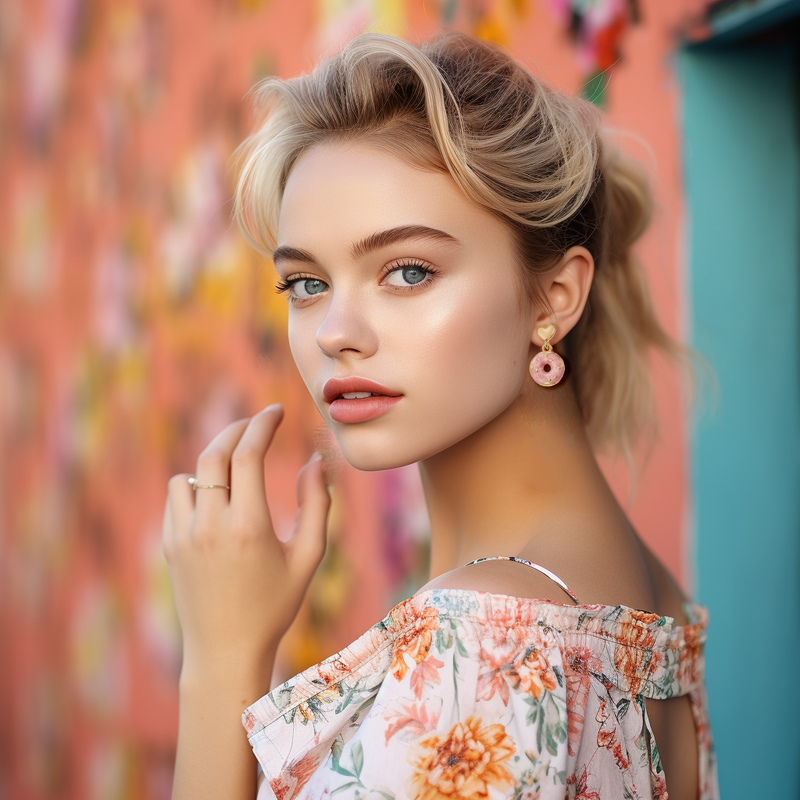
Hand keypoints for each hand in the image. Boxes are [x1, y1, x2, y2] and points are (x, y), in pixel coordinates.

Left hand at [162, 404, 329, 681]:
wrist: (224, 651)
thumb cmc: (275, 605)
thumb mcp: (307, 558)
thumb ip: (316, 506)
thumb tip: (316, 462)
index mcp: (249, 526)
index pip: (249, 454)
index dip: (263, 424)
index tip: (276, 410)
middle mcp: (211, 525)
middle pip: (215, 452)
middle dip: (238, 428)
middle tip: (257, 422)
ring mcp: (184, 534)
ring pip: (191, 472)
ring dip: (215, 459)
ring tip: (237, 464)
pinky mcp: (169, 544)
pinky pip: (176, 495)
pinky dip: (195, 484)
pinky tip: (216, 495)